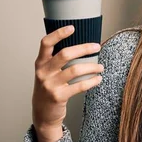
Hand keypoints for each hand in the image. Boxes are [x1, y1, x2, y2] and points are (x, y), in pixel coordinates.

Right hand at [32, 25, 104, 141]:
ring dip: (92, 67)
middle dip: (84, 49)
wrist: (42, 114)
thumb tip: (80, 46)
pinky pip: (79, 86)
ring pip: (75, 70)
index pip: (46, 43)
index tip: (72, 28)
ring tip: (100, 67)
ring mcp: (50, 85)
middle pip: (65, 54)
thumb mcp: (47, 72)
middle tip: (97, 46)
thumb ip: (56, 60)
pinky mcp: (58, 97)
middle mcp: (43, 72)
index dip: (58, 34)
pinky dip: (92, 81)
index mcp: (40, 63)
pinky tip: (98, 79)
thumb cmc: (48, 88)